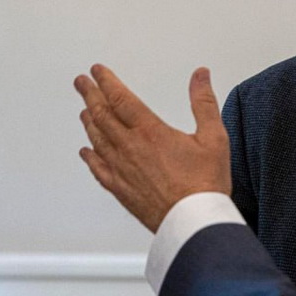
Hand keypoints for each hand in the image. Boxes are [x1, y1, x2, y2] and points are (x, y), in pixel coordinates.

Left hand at [75, 63, 230, 232]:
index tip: (97, 71)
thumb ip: (203, 102)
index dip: (107, 82)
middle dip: (90, 94)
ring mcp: (122, 170)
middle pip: (102, 115)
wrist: (194, 223)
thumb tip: (200, 76)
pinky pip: (98, 169)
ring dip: (89, 121)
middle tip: (81, 82)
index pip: (121, 98)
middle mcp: (130, 148)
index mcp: (150, 132)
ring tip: (84, 110)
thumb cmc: (205, 185)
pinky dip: (90, 157)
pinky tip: (86, 152)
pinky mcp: (121, 190)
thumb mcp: (214, 137)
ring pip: (97, 140)